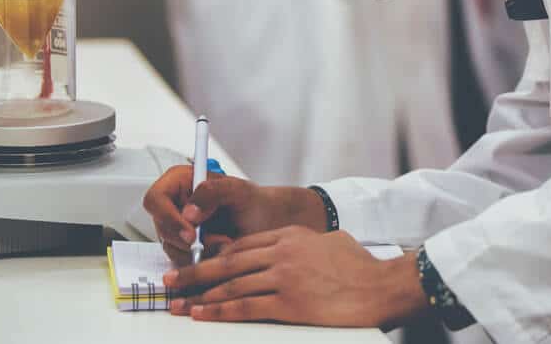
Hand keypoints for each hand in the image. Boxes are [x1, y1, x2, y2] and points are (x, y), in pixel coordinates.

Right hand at [142, 166, 325, 261]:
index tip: (192, 234)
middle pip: (161, 229)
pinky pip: (184, 264)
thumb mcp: (238, 191)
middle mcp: (174, 206)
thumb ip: (212, 192)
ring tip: (228, 244)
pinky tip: (224, 253)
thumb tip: (188, 212)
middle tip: (219, 244)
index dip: (168, 218)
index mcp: (180, 182)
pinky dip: (204, 264)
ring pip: (172, 249)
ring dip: (200, 254)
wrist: (267, 224)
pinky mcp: (185, 250)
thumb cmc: (254, 203)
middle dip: (189, 242)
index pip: (155, 199)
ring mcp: (178, 229)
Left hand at [164, 226, 428, 327]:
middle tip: (170, 283)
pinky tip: (204, 315)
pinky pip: (246, 308)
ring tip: (178, 305)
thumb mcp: (328, 242)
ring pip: (231, 286)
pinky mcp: (289, 304)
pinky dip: (220, 311)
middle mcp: (281, 253)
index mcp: (288, 236)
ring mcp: (283, 278)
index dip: (212, 257)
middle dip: (194, 274)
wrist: (380, 286)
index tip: (194, 264)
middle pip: (226, 263)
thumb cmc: (360, 266)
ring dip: (199, 296)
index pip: (240, 246)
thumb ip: (304, 242)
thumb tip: (290, 249)